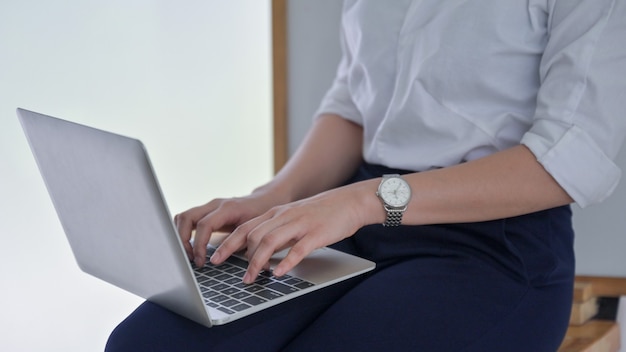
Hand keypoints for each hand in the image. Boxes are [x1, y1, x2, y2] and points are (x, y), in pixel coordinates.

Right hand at [174, 193, 278, 266]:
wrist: (263, 202)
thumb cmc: (260, 216)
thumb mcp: (254, 231)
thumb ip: (243, 244)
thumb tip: (237, 264)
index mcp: (227, 208)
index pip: (204, 225)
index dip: (199, 244)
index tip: (201, 261)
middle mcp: (214, 205)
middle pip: (186, 218)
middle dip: (183, 241)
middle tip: (190, 259)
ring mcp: (208, 207)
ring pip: (182, 217)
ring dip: (180, 237)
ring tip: (189, 255)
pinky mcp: (205, 212)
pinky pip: (186, 219)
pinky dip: (183, 233)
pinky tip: (189, 248)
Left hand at [210, 182, 374, 283]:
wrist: (350, 201)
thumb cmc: (321, 213)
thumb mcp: (293, 218)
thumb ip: (276, 232)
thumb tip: (257, 253)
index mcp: (276, 213)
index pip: (245, 228)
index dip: (227, 243)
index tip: (215, 258)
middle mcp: (284, 217)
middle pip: (252, 235)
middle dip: (237, 256)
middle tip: (232, 273)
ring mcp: (300, 224)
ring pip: (270, 242)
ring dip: (257, 262)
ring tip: (251, 278)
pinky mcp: (316, 234)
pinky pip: (297, 249)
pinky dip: (285, 262)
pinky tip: (278, 274)